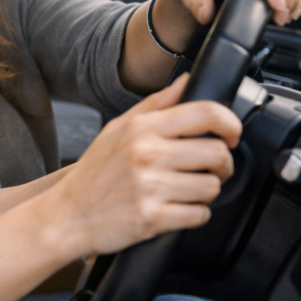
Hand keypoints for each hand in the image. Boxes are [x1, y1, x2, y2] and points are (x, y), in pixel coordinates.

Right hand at [49, 75, 240, 257]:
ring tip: (185, 190)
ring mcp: (150, 187)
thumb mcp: (118, 129)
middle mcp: (147, 155)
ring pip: (212, 187)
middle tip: (209, 169)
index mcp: (142, 129)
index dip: (230, 124)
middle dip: (222, 164)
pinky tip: (175, 208)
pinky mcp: (153, 218)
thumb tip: (186, 81)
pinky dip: (194, 215)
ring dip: (205, 192)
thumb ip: (155, 104)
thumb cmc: (95, 173)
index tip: (231, 134)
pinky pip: (199, 215)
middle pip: (217, 153)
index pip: (205, 113)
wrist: (68, 214)